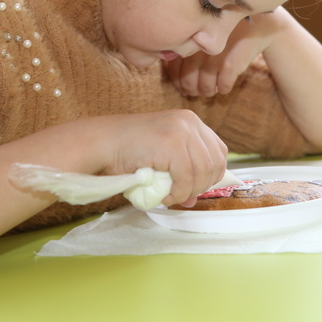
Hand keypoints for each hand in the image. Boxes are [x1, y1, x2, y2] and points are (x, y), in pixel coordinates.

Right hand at [97, 109, 226, 206]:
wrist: (103, 142)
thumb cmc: (128, 151)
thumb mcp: (163, 159)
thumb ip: (182, 173)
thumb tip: (194, 199)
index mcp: (191, 121)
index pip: (219, 151)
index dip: (211, 174)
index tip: (195, 187)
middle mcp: (190, 122)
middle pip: (215, 162)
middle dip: (202, 186)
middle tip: (182, 196)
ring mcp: (182, 130)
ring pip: (203, 171)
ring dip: (189, 191)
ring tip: (171, 197)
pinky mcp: (172, 143)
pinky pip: (187, 177)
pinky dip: (179, 193)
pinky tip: (166, 197)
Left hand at [166, 8, 289, 97]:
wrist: (259, 24)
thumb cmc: (226, 32)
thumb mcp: (204, 35)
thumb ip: (188, 50)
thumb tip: (174, 77)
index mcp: (190, 40)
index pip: (174, 69)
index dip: (178, 82)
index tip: (182, 86)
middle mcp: (199, 48)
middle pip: (188, 81)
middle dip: (191, 90)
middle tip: (196, 91)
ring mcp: (215, 56)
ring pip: (205, 86)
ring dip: (207, 92)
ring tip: (210, 89)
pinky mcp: (231, 63)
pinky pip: (223, 86)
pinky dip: (223, 89)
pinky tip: (224, 86)